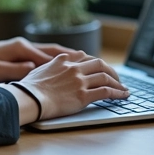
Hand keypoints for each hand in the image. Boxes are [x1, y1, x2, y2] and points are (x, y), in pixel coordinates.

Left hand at [0, 37, 86, 83]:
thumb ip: (17, 70)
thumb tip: (35, 69)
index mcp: (20, 47)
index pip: (48, 56)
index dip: (66, 63)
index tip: (83, 67)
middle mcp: (22, 44)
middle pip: (52, 50)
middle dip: (71, 56)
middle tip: (90, 61)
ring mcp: (20, 47)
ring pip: (47, 51)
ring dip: (63, 56)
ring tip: (81, 60)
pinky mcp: (16, 52)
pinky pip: (40, 55)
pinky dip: (52, 59)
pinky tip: (59, 64)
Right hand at [3, 53, 128, 122]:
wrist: (30, 97)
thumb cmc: (30, 87)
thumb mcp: (40, 68)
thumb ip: (52, 65)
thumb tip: (55, 64)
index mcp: (63, 60)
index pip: (84, 57)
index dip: (94, 63)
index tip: (99, 68)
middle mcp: (74, 68)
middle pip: (99, 63)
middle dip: (111, 70)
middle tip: (116, 77)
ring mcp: (79, 81)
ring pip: (105, 76)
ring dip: (117, 82)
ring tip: (123, 88)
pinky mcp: (83, 95)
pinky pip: (106, 91)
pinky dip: (117, 93)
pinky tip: (122, 95)